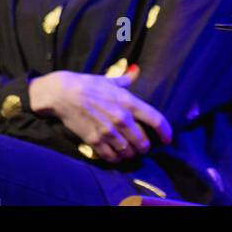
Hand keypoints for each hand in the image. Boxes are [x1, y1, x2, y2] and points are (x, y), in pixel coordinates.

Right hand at [27, 68, 172, 162]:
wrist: (63, 94)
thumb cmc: (88, 84)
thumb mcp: (110, 80)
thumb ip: (126, 80)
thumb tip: (135, 72)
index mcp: (129, 102)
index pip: (156, 120)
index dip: (165, 132)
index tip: (168, 139)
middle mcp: (122, 118)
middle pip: (143, 142)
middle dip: (145, 147)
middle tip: (143, 147)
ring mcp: (108, 131)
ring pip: (128, 152)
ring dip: (131, 154)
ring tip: (130, 152)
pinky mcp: (94, 140)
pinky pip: (111, 157)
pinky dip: (116, 159)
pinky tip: (116, 156)